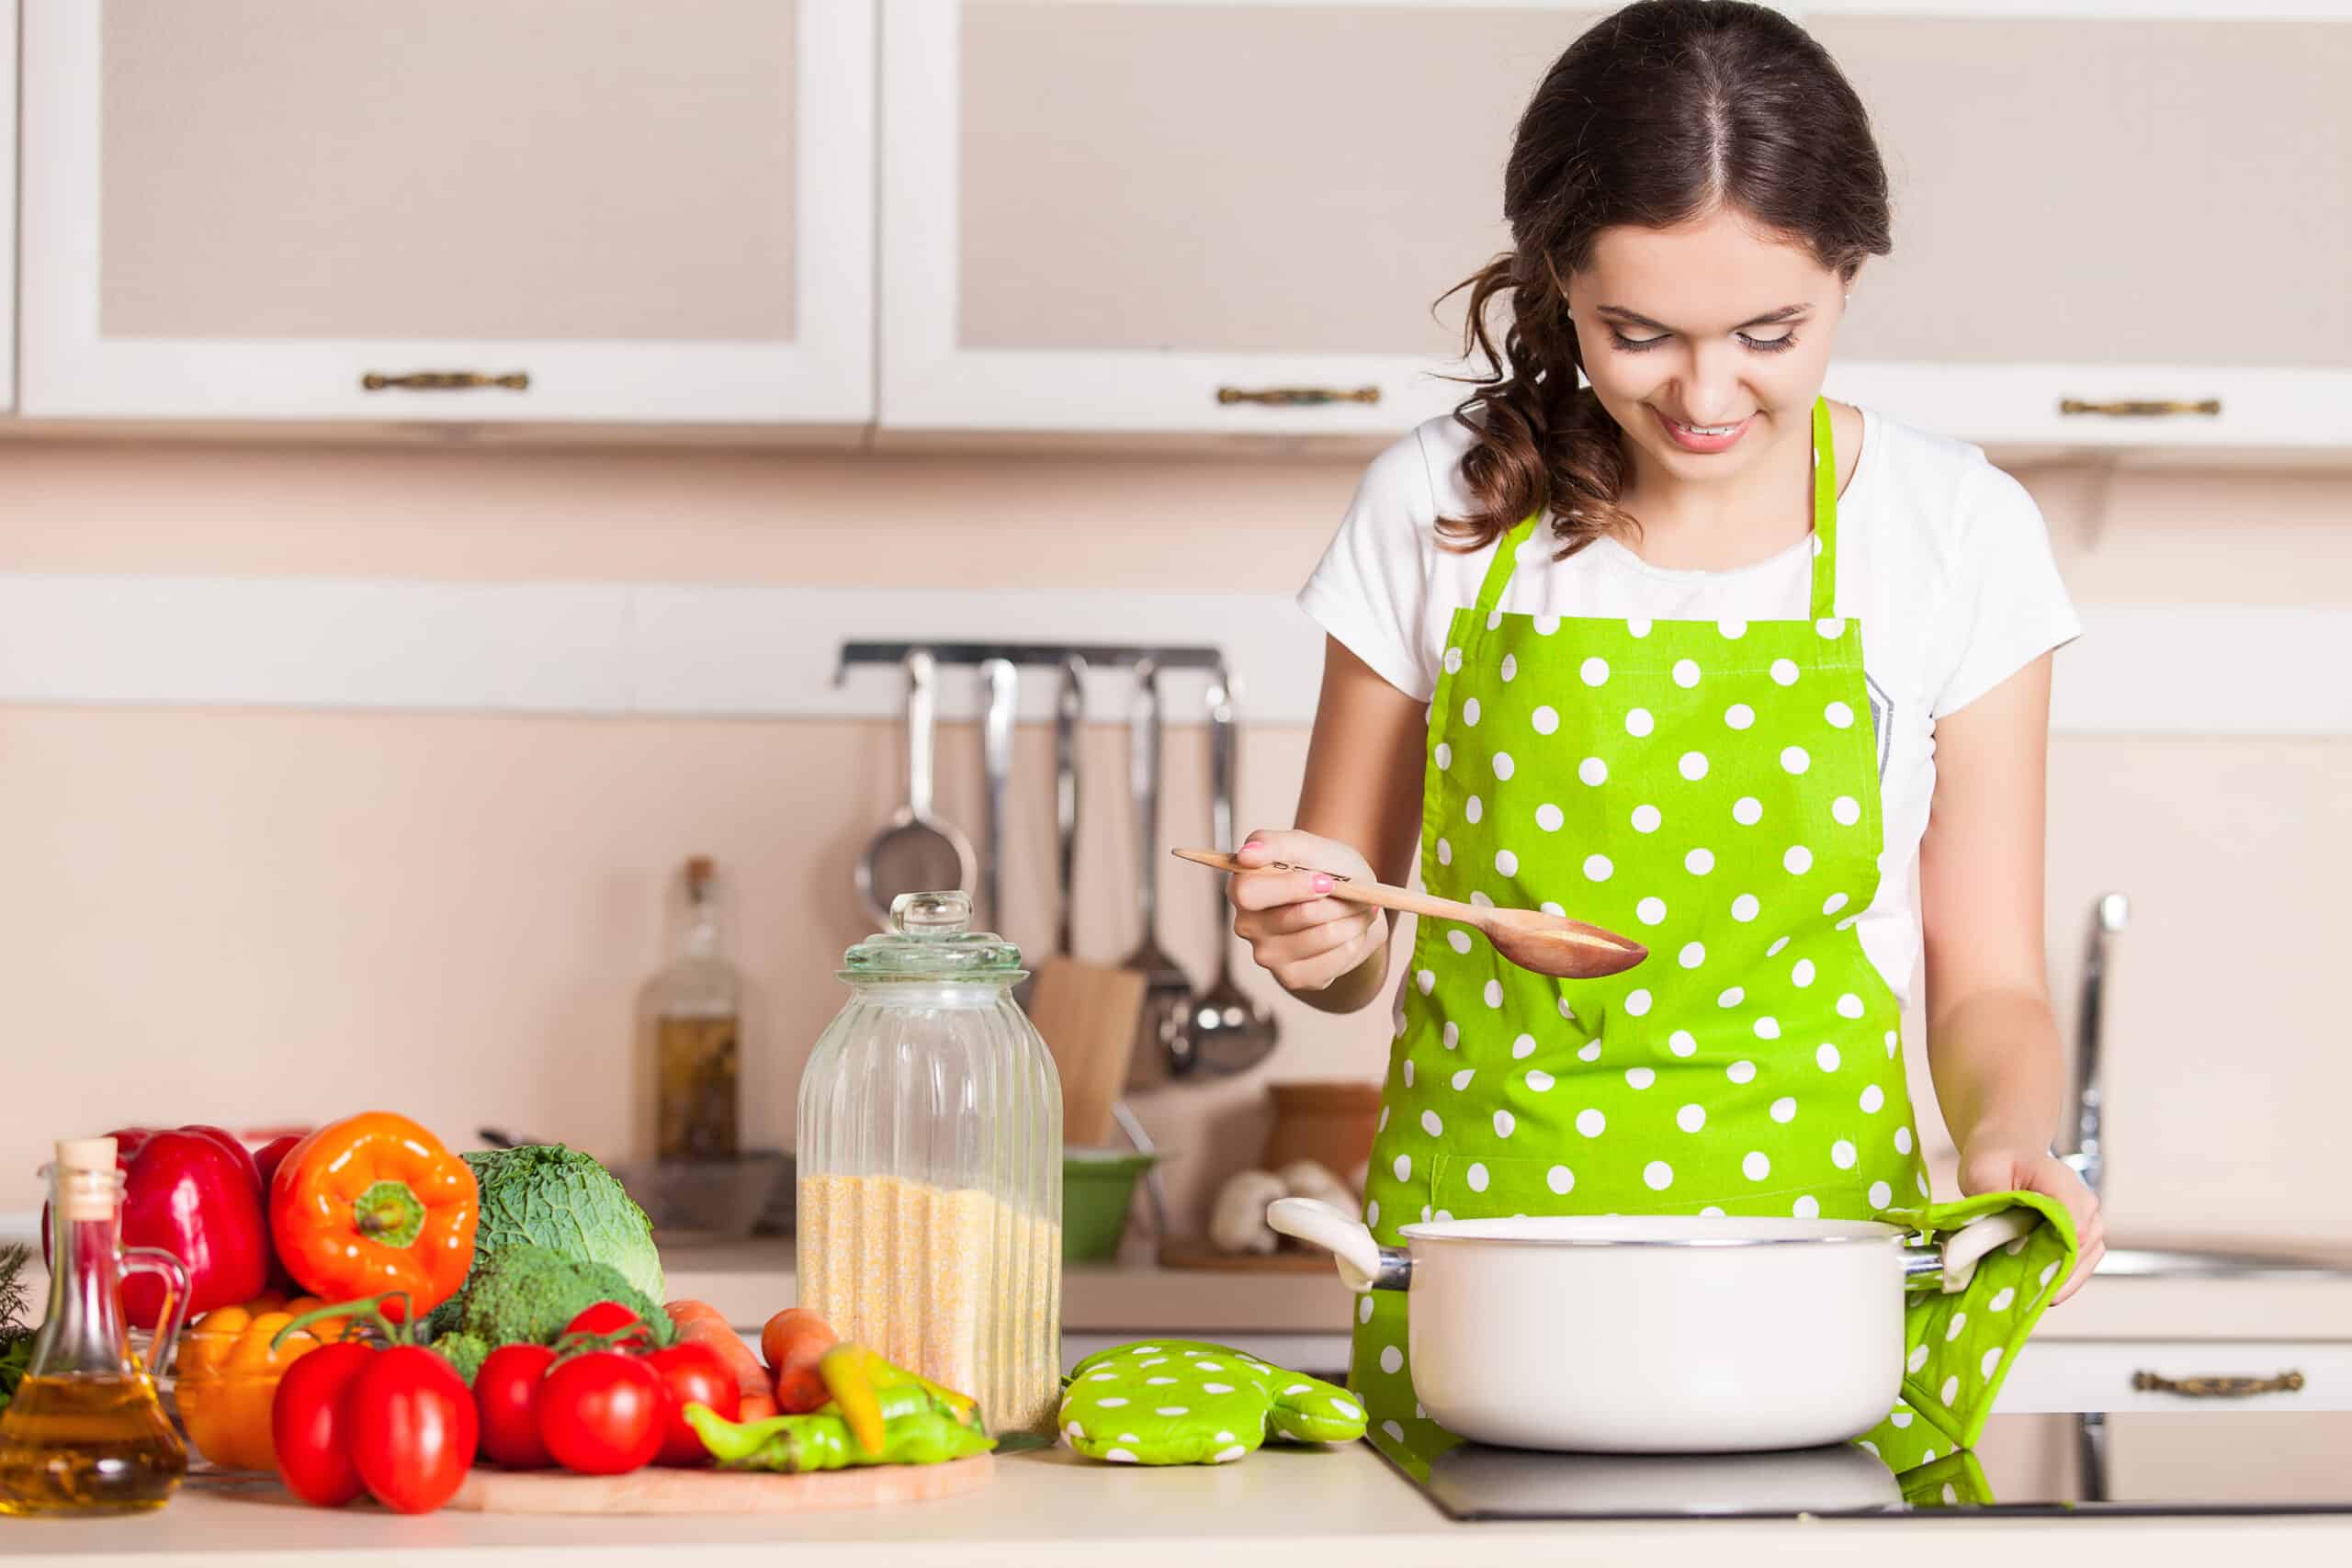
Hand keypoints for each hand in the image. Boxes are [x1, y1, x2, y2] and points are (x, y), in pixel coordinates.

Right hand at [1228, 830, 1385, 993]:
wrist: (1350, 899)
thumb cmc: (1323, 868)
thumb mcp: (1305, 845)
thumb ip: (1274, 843)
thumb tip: (1247, 854)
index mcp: (1241, 888)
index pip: (1249, 892)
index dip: (1291, 887)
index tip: (1326, 880)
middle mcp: (1247, 926)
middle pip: (1293, 917)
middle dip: (1335, 902)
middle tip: (1356, 892)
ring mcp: (1268, 956)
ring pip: (1321, 936)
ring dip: (1352, 919)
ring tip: (1360, 907)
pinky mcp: (1293, 978)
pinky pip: (1335, 959)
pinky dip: (1354, 940)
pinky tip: (1351, 930)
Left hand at [1956, 1145, 2105, 1305]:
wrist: (2008, 1152)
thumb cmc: (1998, 1160)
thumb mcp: (1983, 1170)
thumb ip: (1992, 1196)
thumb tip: (1993, 1230)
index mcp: (2063, 1184)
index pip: (2073, 1229)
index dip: (2050, 1254)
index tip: (2022, 1269)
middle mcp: (2085, 1206)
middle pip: (2079, 1252)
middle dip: (2048, 1273)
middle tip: (2016, 1289)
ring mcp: (2088, 1224)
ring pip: (2081, 1265)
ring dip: (2054, 1280)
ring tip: (2022, 1291)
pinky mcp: (2083, 1240)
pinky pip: (2077, 1268)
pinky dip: (2057, 1279)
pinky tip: (2034, 1286)